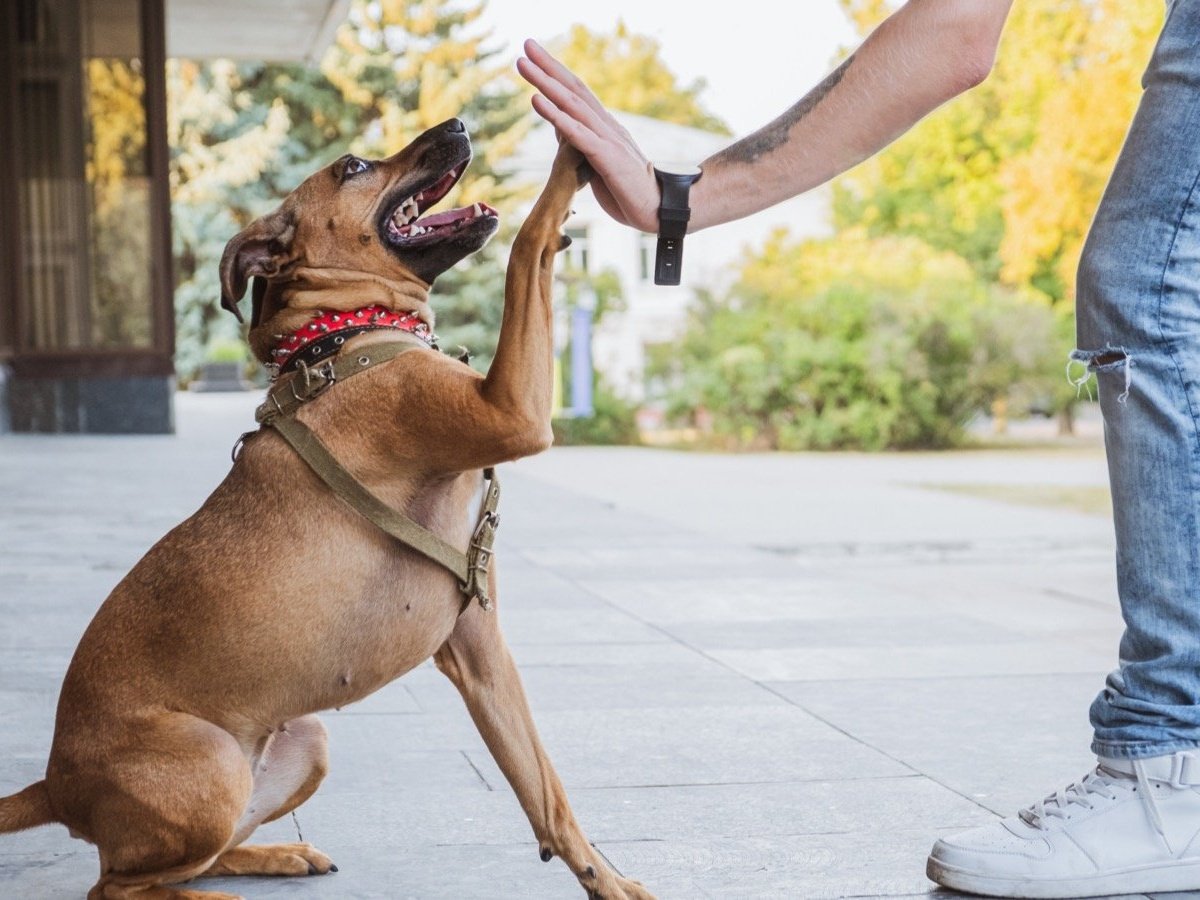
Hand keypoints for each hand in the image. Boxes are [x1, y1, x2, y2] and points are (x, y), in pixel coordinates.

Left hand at [517, 39, 659, 232]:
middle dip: (549, 66)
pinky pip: (578, 133)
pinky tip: (536, 100)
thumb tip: (559, 124)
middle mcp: (607, 127)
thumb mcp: (598, 163)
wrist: (660, 210)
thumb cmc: (629, 191)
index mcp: (605, 128)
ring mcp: (608, 139)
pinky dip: (556, 115)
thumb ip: (580, 142)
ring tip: (523, 64)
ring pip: (573, 105)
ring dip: (546, 82)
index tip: (534, 55)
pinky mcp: (608, 157)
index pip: (578, 93)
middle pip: (574, 89)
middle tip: (527, 44)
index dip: (556, 73)